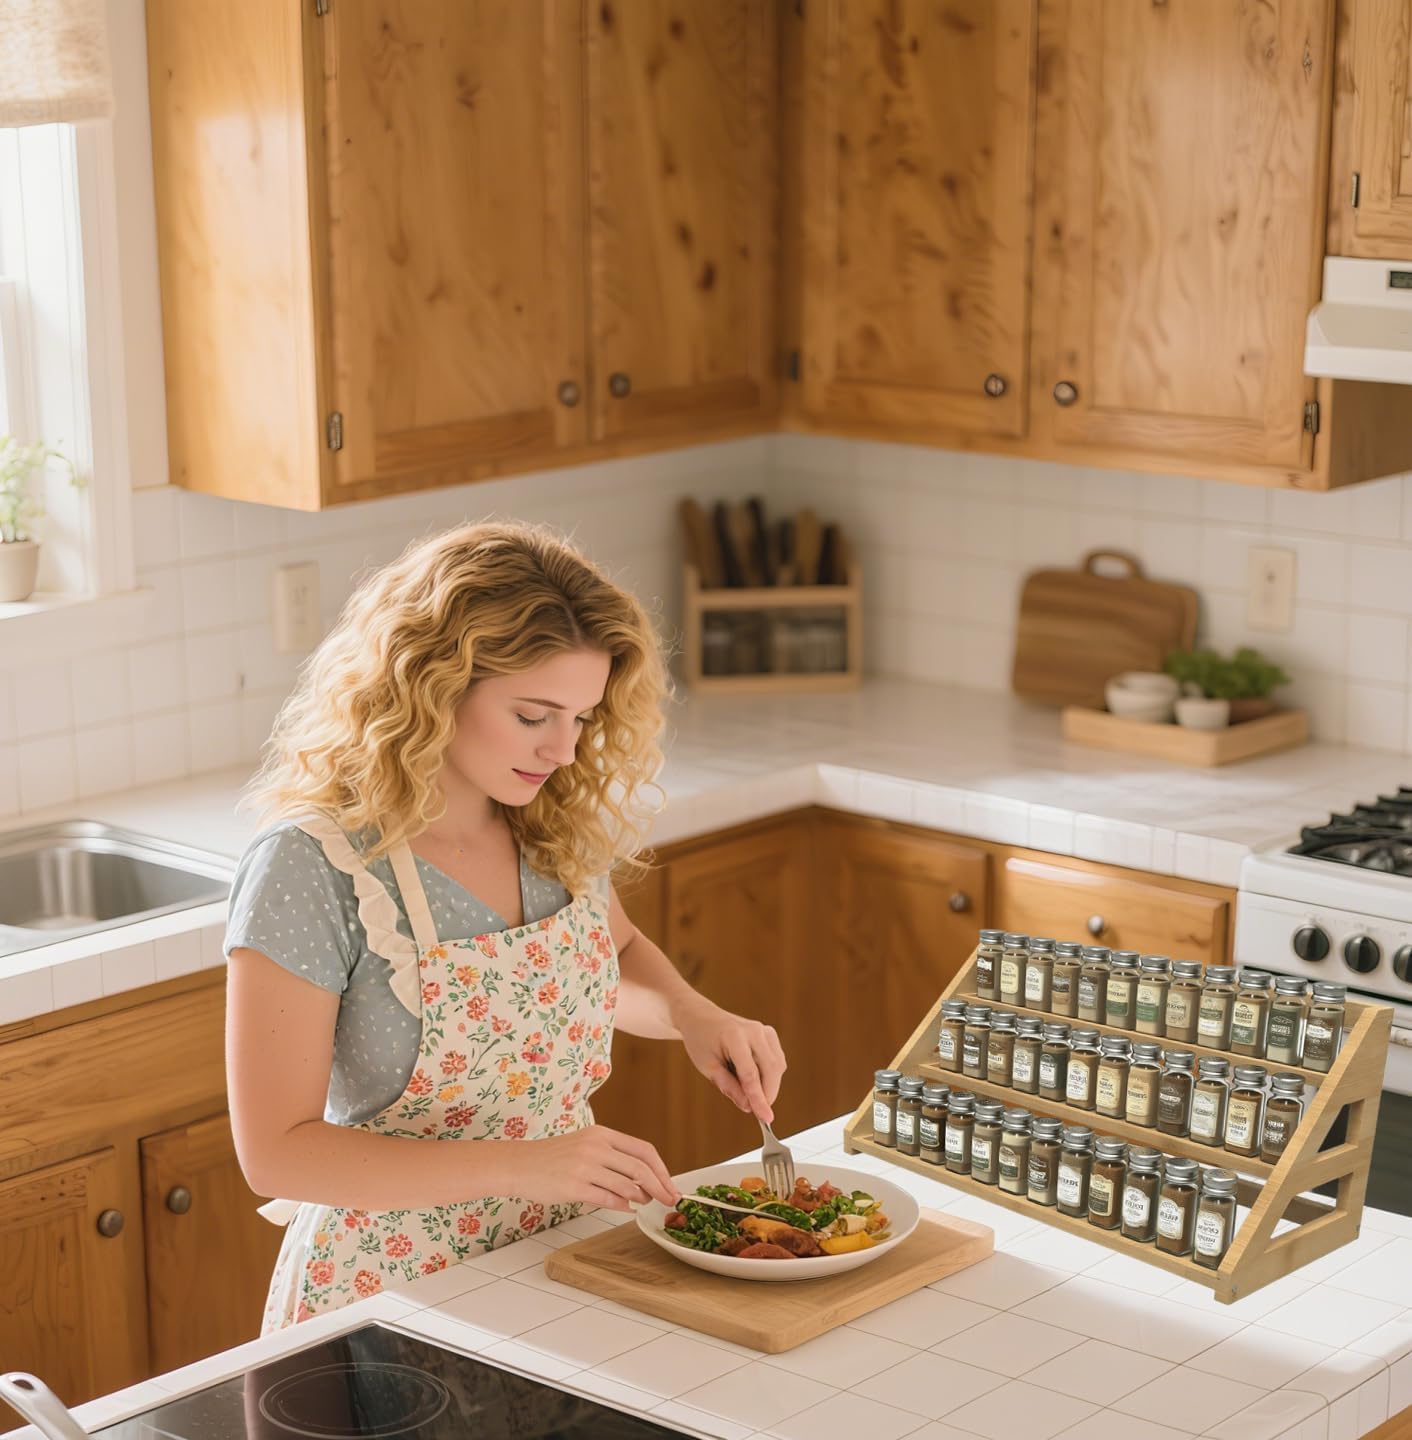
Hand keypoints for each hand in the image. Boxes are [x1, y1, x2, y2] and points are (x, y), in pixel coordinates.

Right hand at [519, 1126, 678, 1211]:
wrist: (520, 1164)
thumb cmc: (554, 1157)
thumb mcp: (586, 1146)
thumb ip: (613, 1158)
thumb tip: (643, 1182)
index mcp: (602, 1134)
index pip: (643, 1150)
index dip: (662, 1169)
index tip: (670, 1184)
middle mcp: (595, 1147)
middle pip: (640, 1168)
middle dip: (659, 1186)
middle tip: (669, 1200)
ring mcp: (584, 1166)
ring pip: (626, 1185)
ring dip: (641, 1197)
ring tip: (645, 1203)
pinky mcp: (574, 1186)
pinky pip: (607, 1198)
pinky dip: (622, 1206)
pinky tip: (627, 1209)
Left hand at [674, 999, 786, 1123]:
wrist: (701, 1017)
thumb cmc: (701, 1041)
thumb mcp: (707, 1067)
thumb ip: (729, 1086)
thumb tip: (748, 1106)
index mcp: (734, 1036)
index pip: (751, 1074)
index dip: (759, 1099)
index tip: (765, 1118)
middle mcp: (753, 1030)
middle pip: (770, 1069)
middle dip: (768, 1094)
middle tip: (758, 1112)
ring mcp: (764, 1030)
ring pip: (777, 1066)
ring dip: (769, 1085)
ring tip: (748, 1091)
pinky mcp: (769, 1034)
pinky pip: (777, 1060)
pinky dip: (771, 1075)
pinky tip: (755, 1079)